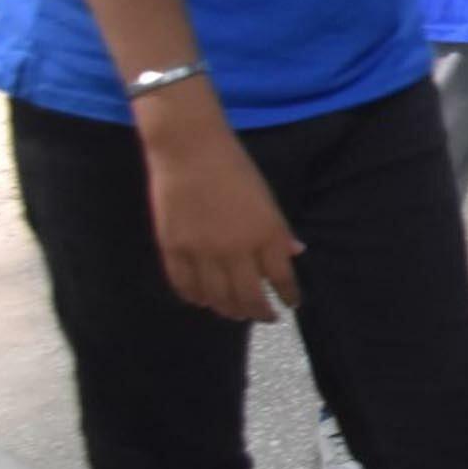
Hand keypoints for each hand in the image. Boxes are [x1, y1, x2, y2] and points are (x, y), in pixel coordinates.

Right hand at [144, 122, 300, 321]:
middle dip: (260, 312)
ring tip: (237, 313)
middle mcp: (235, 249)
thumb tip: (294, 254)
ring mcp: (201, 252)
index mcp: (265, 234)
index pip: (281, 278)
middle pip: (248, 296)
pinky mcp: (173, 249)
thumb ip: (278, 231)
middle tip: (266, 317)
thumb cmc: (235, 169)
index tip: (293, 304)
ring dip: (229, 310)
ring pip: (216, 298)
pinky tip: (204, 301)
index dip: (289, 295)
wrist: (189, 150)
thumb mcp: (267, 198)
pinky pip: (184, 286)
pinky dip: (196, 298)